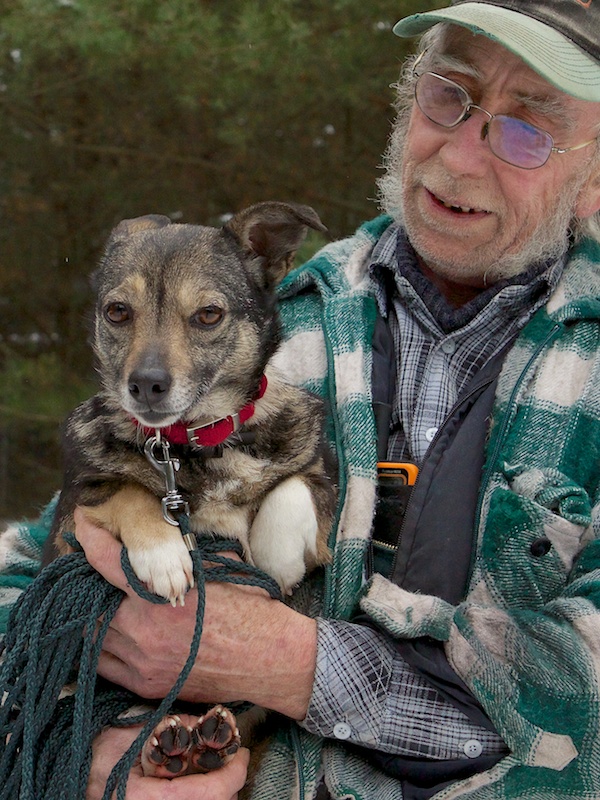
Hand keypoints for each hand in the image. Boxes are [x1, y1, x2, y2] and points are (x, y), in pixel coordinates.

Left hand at [74, 509, 316, 718]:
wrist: (267, 656)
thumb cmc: (247, 607)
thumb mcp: (215, 566)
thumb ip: (181, 552)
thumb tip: (163, 531)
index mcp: (158, 594)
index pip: (106, 561)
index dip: (89, 538)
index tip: (82, 525)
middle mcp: (142, 629)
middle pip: (89, 600)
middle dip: (86, 579)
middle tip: (90, 566)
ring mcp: (141, 661)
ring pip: (91, 634)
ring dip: (90, 613)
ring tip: (99, 599)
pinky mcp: (146, 684)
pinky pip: (103, 664)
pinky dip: (100, 645)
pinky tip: (108, 632)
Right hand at [87, 718, 249, 799]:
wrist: (74, 769)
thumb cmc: (98, 749)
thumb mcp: (135, 730)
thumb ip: (172, 727)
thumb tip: (211, 723)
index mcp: (144, 798)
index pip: (206, 795)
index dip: (232, 775)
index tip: (242, 754)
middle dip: (229, 784)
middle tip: (234, 760)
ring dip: (217, 793)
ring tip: (217, 770)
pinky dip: (202, 797)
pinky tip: (199, 782)